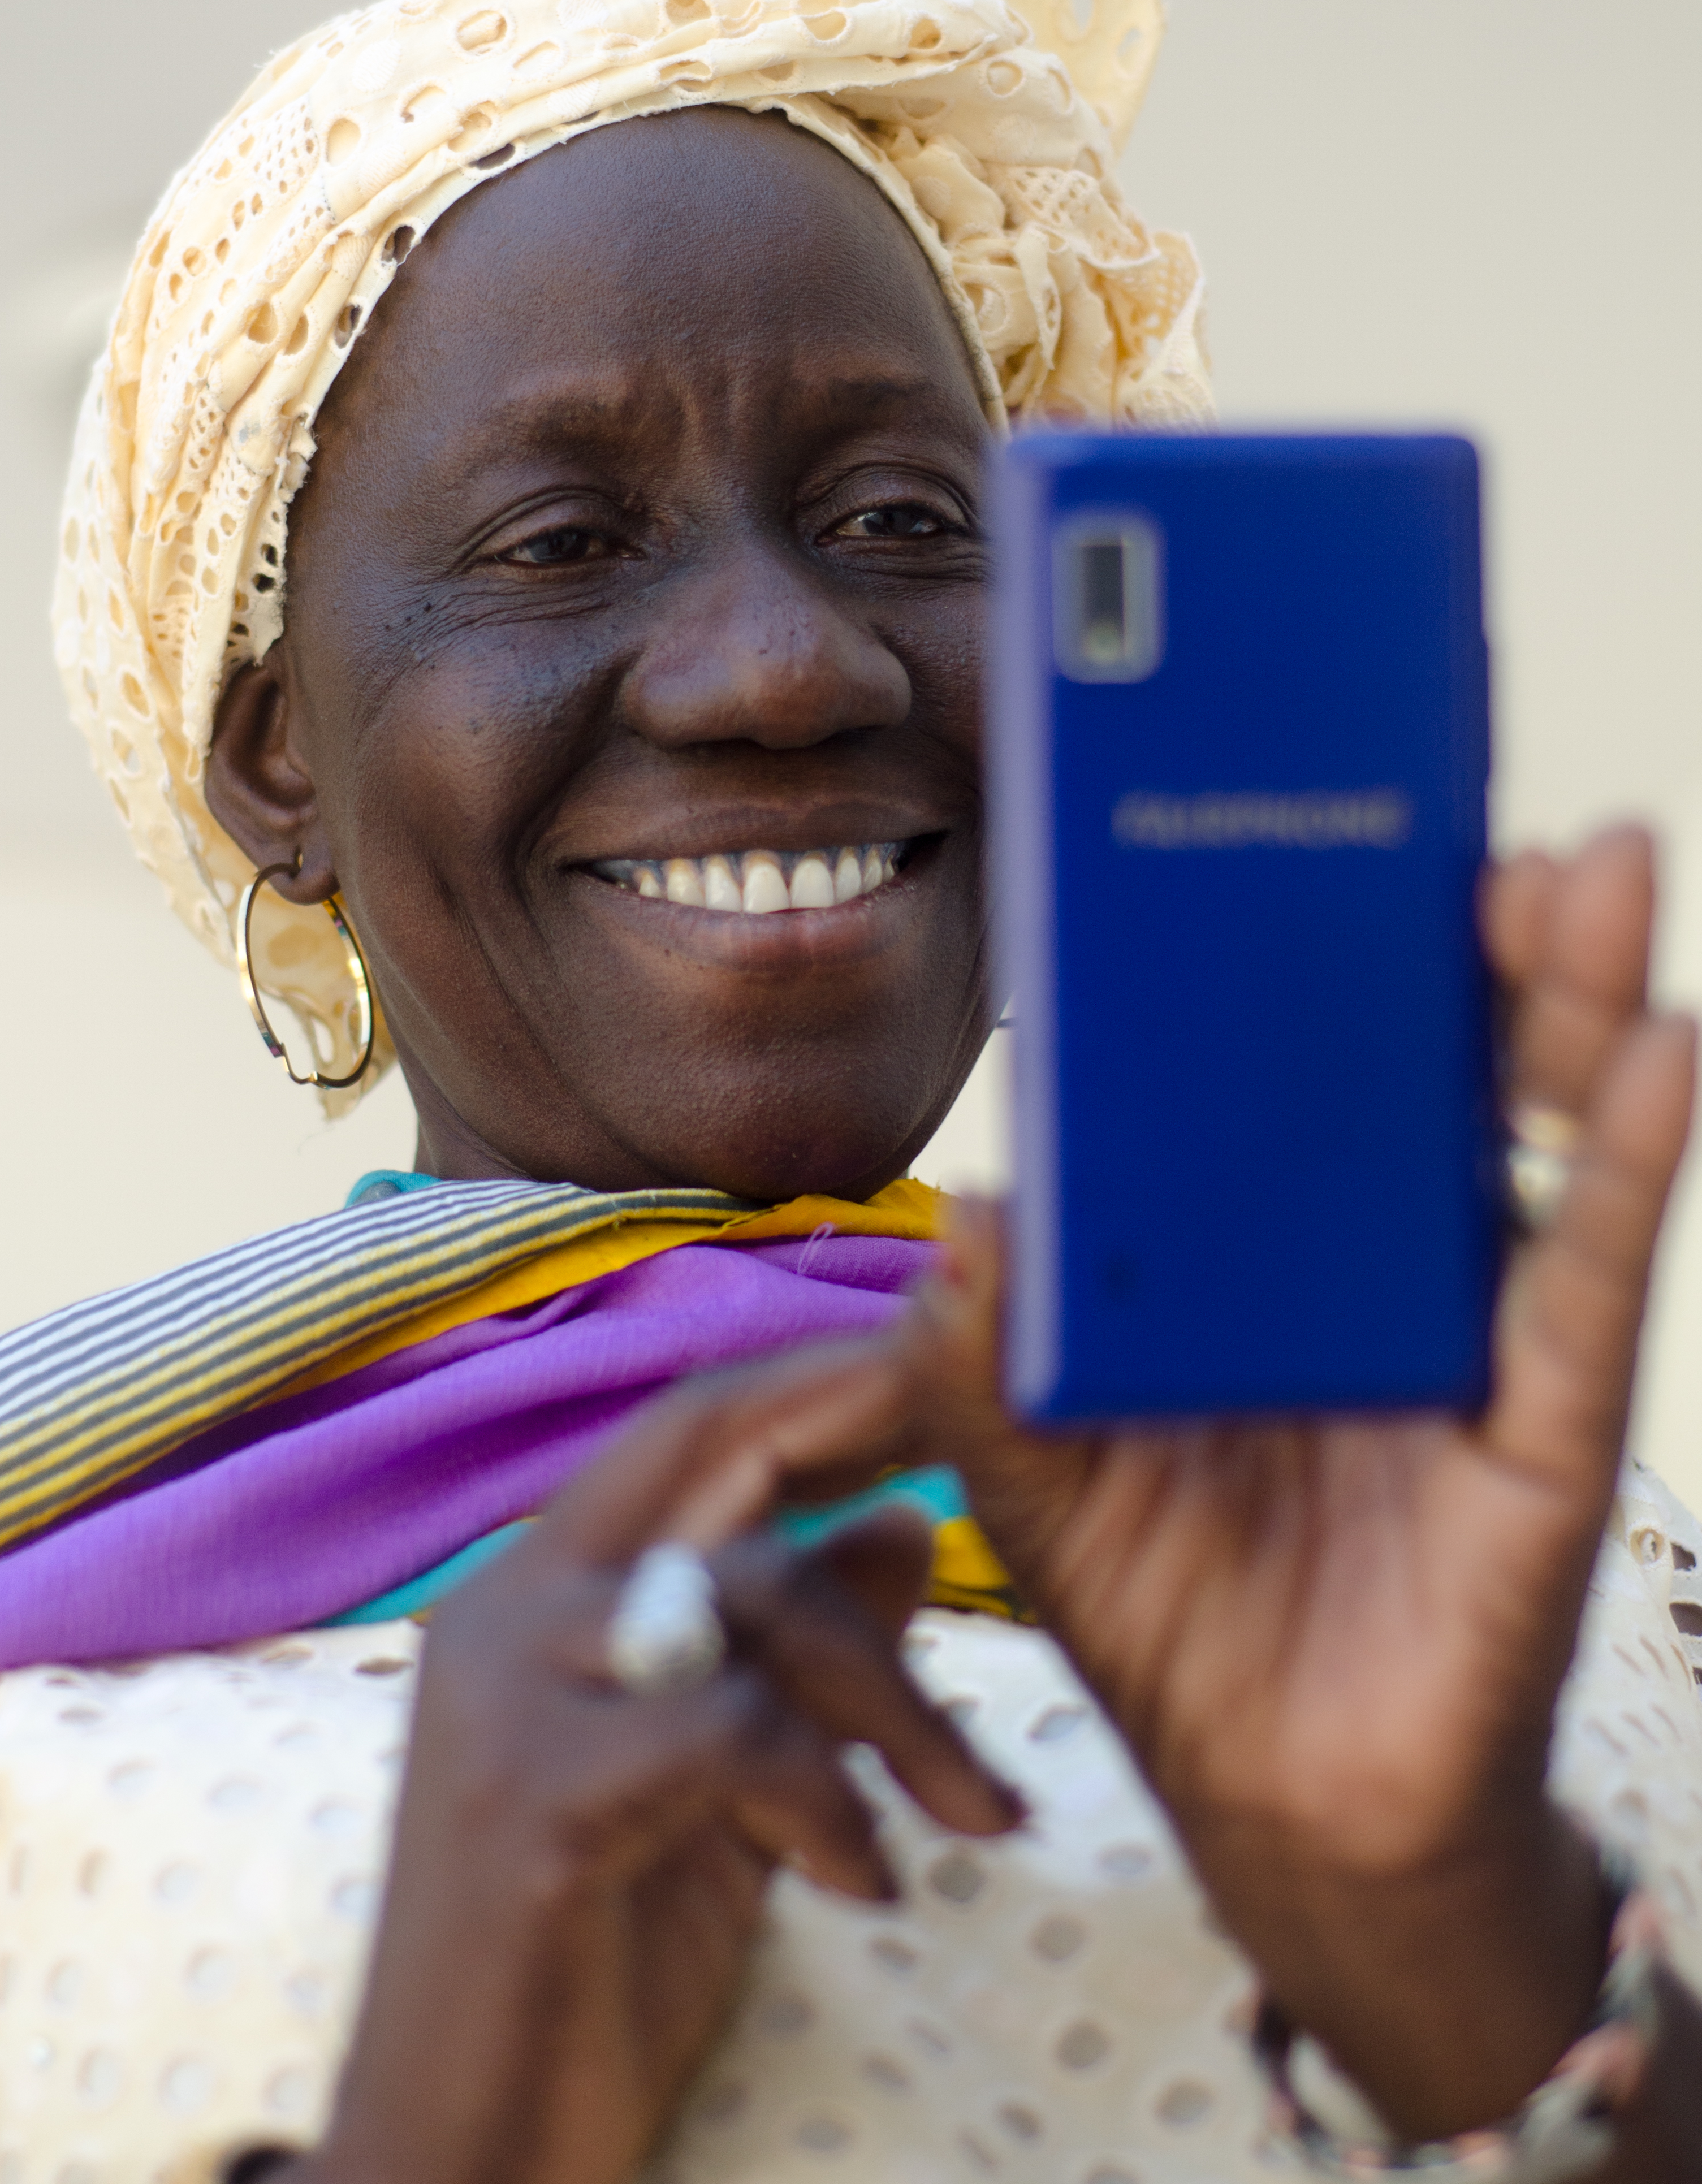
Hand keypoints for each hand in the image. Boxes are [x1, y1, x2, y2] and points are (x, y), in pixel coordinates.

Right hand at [297, 1342, 1020, 2183]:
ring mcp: (509, 1693)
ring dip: (902, 1703)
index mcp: (541, 1593)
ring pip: (758, 1596)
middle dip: (861, 1412)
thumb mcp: (725, 1792)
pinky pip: (736, 1731)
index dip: (818, 1380)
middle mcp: (507, 1608)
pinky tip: (864, 1882)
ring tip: (973, 1813)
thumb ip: (796, 1659)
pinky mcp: (534, 1796)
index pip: (687, 1427)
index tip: (945, 1360)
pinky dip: (830, 1800)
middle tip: (1004, 1429)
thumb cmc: (589, 1967)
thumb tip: (902, 1519)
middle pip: (709, 1446)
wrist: (454, 2159)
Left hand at [907, 826, 1695, 2143]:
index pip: (1291, 1069)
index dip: (1300, 951)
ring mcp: (1475, 1327)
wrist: (1284, 1800)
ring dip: (1568, 990)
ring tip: (1588, 867)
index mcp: (1260, 1246)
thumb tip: (974, 1222)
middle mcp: (1381, 1258)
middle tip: (1460, 806)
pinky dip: (1627, 1160)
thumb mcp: (1037, 1479)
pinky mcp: (1541, 1421)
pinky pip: (1588, 1273)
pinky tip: (1659, 1052)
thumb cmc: (1175, 1611)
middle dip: (1459, 929)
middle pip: (1433, 1060)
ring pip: (1535, 1126)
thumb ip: (985, 1359)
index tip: (1298, 816)